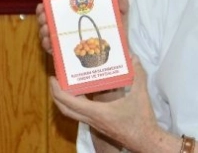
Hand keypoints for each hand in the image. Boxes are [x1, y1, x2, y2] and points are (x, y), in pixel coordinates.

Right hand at [36, 0, 129, 55]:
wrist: (122, 65)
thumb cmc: (119, 40)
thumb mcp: (120, 23)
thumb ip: (122, 9)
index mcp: (82, 19)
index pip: (63, 11)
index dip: (51, 7)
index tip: (43, 4)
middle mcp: (72, 30)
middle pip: (54, 22)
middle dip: (45, 18)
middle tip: (43, 16)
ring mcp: (70, 45)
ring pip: (52, 36)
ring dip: (45, 32)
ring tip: (46, 30)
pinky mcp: (69, 60)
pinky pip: (56, 53)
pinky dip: (50, 47)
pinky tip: (49, 43)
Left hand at [49, 56, 165, 151]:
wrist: (145, 140)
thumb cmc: (141, 120)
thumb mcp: (140, 94)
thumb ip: (138, 74)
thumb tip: (133, 57)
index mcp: (97, 112)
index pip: (69, 102)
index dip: (57, 90)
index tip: (53, 78)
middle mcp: (92, 119)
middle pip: (64, 109)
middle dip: (56, 95)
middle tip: (55, 80)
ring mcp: (94, 123)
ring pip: (71, 113)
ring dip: (64, 100)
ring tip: (66, 84)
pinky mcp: (98, 124)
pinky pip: (80, 114)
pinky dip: (76, 103)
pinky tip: (83, 93)